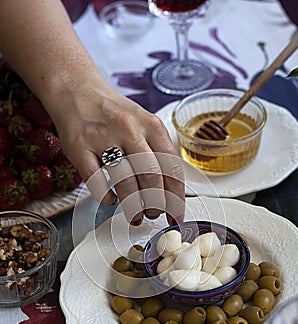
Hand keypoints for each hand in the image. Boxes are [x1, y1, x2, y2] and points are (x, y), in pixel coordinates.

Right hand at [52, 83, 184, 224]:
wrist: (77, 91)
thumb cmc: (113, 114)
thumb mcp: (143, 123)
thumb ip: (157, 151)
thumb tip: (170, 192)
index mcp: (151, 125)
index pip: (172, 167)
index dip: (176, 197)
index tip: (176, 214)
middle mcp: (129, 129)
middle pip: (151, 177)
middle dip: (156, 204)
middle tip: (154, 214)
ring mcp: (103, 138)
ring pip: (125, 183)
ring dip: (133, 207)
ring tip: (135, 215)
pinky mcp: (79, 147)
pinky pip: (96, 183)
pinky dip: (106, 198)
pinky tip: (111, 200)